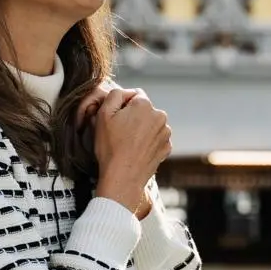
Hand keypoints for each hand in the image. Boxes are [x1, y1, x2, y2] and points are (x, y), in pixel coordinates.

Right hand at [90, 88, 171, 210]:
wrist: (123, 177)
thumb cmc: (111, 147)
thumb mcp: (103, 114)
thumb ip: (115, 94)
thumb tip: (125, 92)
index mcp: (145, 104)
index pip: (134, 95)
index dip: (122, 106)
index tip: (115, 120)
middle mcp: (160, 116)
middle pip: (144, 110)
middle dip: (134, 117)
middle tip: (120, 133)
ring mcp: (165, 133)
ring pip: (150, 124)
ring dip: (142, 129)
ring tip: (128, 144)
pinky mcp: (167, 147)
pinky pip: (156, 139)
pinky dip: (148, 142)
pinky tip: (137, 151)